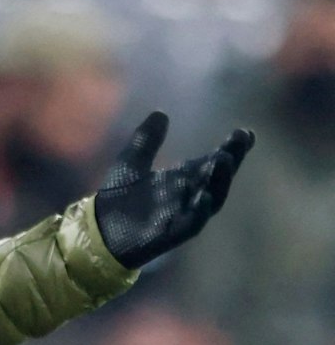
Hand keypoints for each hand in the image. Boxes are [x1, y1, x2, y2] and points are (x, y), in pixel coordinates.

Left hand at [94, 112, 253, 269]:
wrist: (101, 228)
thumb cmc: (121, 196)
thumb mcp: (131, 162)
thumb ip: (145, 141)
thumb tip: (161, 113)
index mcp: (183, 177)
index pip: (211, 160)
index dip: (230, 148)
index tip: (244, 133)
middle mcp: (190, 194)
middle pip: (216, 176)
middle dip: (230, 159)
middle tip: (239, 140)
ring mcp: (184, 213)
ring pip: (210, 197)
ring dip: (219, 180)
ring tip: (225, 159)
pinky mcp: (173, 232)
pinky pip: (192, 222)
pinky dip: (200, 210)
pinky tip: (205, 196)